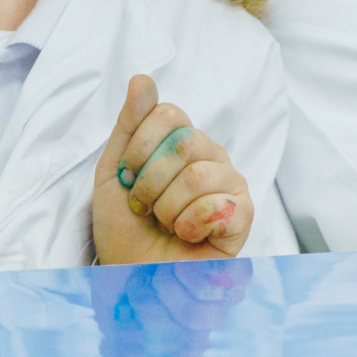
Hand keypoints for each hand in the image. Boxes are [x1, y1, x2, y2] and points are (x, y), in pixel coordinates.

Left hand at [91, 74, 252, 263]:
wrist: (133, 278)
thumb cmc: (125, 229)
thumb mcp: (114, 173)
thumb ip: (130, 125)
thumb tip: (142, 78)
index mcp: (183, 142)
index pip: (169, 113)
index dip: (139, 148)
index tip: (127, 178)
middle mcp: (212, 157)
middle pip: (185, 142)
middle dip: (150, 182)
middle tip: (145, 207)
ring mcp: (231, 184)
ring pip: (198, 176)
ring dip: (167, 210)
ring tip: (167, 225)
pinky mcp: (243, 215)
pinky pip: (218, 205)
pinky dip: (190, 227)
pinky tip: (188, 236)